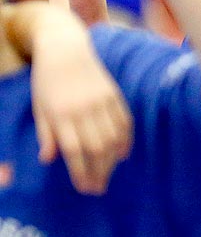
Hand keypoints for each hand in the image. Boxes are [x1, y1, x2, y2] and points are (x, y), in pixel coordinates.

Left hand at [29, 11, 132, 194]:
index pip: (74, 151)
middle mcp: (83, 110)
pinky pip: (124, 123)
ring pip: (112, 139)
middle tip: (98, 188)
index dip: (81, 173)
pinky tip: (121, 154)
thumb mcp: (40, 107)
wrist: (65, 48)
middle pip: (97, 149)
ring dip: (112, 161)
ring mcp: (101, 102)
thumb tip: (49, 160)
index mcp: (61, 114)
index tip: (84, 187)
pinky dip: (125, 141)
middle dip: (99, 172)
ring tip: (108, 174)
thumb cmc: (47, 80)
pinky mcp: (114, 95)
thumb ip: (46, 134)